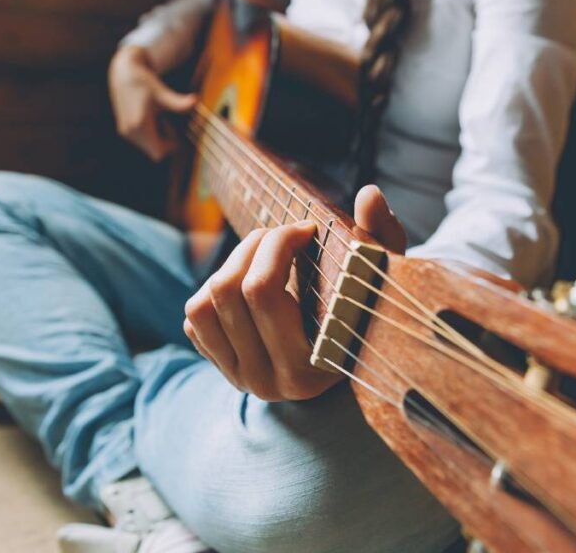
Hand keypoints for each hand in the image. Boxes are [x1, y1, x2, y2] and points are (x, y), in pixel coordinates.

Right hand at [108, 45, 197, 160]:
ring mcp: (125, 132)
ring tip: (160, 118)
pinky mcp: (124, 129)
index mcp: (140, 125)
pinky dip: (151, 134)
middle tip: (169, 122)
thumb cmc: (145, 82)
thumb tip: (195, 100)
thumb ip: (178, 102)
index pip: (159, 153)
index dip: (171, 147)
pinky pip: (142, 142)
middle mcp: (130, 131)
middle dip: (165, 142)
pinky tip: (152, 117)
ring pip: (148, 147)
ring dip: (158, 138)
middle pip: (154, 152)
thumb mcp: (162, 93)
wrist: (124, 73)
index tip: (177, 132)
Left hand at [183, 185, 405, 400]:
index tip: (307, 229)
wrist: (349, 355)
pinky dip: (217, 290)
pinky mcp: (220, 367)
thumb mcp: (380, 276)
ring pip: (203, 303)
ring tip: (266, 253)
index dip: (280, 244)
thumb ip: (381, 236)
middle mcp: (267, 382)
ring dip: (232, 264)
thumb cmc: (367, 309)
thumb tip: (369, 194)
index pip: (263, 292)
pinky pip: (194, 319)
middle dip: (256, 245)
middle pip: (228, 291)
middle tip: (285, 234)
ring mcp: (239, 377)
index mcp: (307, 367)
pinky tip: (253, 286)